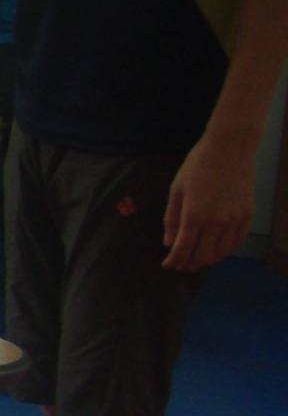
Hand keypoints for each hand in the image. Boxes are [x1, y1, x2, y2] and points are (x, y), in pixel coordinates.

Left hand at [163, 131, 256, 270]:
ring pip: (222, 251)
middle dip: (190, 264)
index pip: (183, 248)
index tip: (167, 266)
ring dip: (208, 260)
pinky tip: (217, 249)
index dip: (174, 261)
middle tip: (181, 267)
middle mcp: (216, 221)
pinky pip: (237, 240)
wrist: (230, 148)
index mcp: (194, 215)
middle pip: (203, 255)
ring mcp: (235, 219)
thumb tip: (169, 243)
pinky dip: (226, 249)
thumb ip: (172, 219)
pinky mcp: (248, 214)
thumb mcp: (176, 189)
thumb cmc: (198, 166)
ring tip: (197, 261)